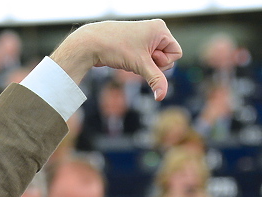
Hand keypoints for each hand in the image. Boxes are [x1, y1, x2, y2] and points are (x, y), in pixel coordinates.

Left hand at [50, 19, 181, 99]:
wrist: (90, 43)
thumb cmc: (116, 48)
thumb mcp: (140, 65)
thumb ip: (155, 80)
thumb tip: (161, 96)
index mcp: (160, 29)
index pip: (176, 54)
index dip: (163, 62)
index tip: (147, 59)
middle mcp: (154, 31)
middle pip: (166, 58)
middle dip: (152, 65)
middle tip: (136, 59)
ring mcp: (144, 37)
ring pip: (153, 61)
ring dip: (142, 66)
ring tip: (129, 58)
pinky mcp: (134, 45)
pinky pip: (143, 61)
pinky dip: (136, 65)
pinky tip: (125, 60)